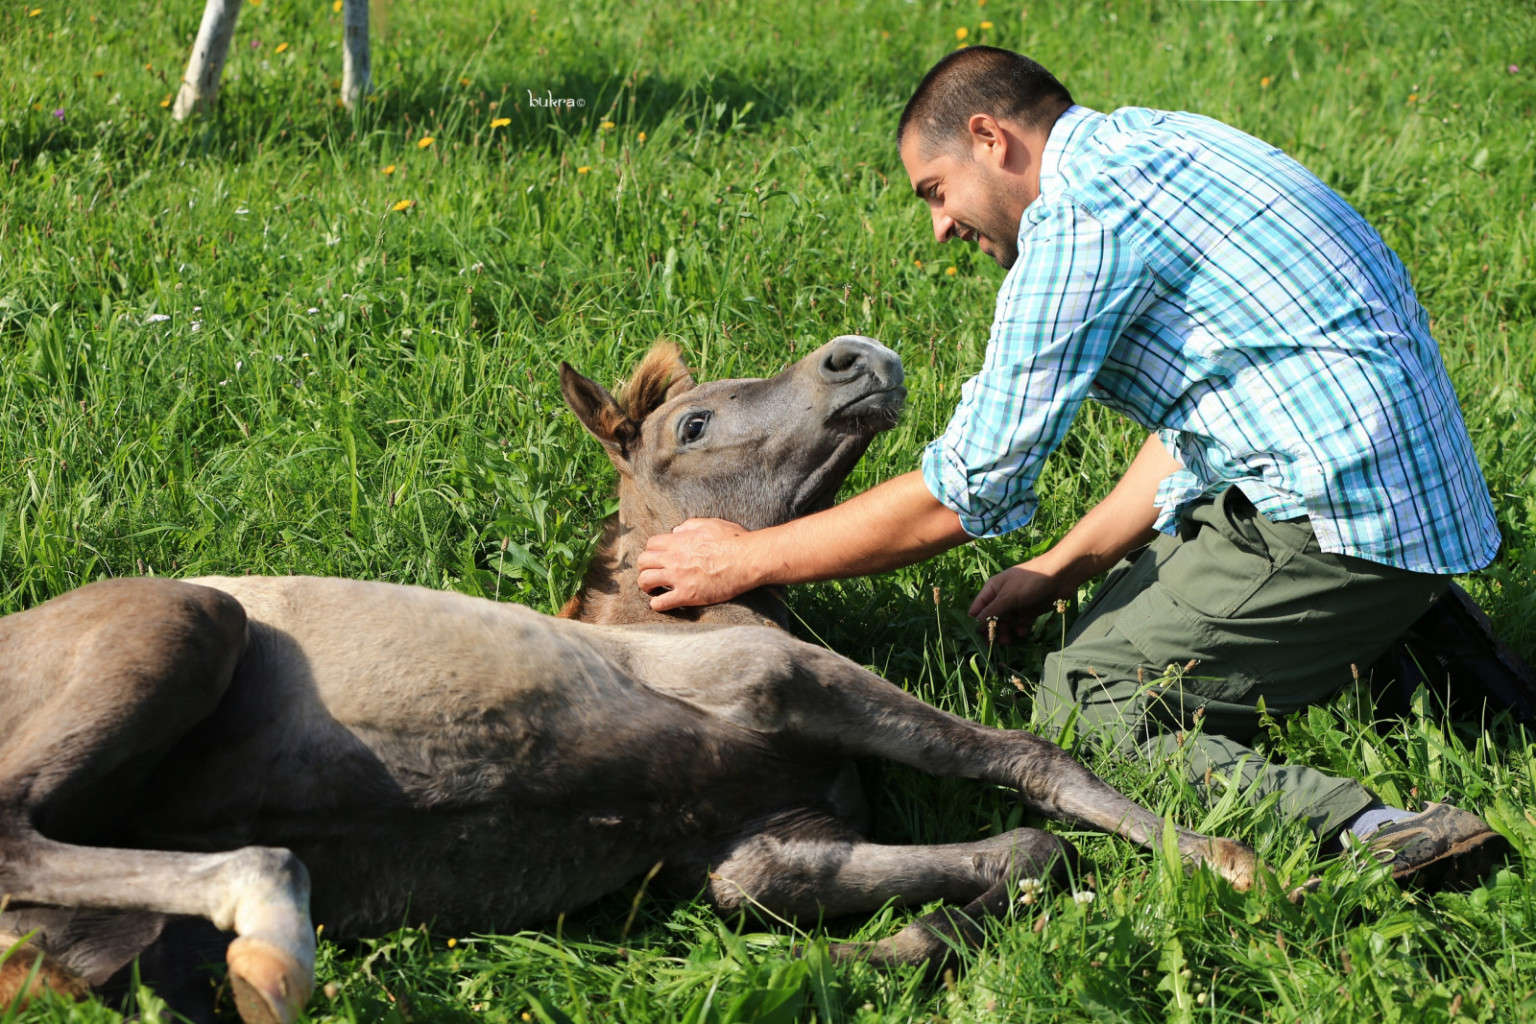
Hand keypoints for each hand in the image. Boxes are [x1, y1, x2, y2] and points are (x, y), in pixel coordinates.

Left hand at [636, 518, 754, 611]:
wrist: (748, 560)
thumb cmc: (734, 541)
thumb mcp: (711, 524)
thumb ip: (690, 525)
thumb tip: (676, 530)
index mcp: (679, 540)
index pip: (651, 544)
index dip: (652, 551)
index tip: (658, 557)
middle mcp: (674, 558)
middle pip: (643, 562)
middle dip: (644, 568)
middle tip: (652, 573)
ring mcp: (678, 577)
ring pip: (645, 581)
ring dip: (645, 586)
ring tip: (652, 590)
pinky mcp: (687, 595)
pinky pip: (661, 603)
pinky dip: (657, 605)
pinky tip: (661, 604)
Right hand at [968, 561, 1067, 644]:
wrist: (1060, 576)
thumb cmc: (1030, 582)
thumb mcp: (1007, 596)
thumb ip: (992, 612)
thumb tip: (976, 625)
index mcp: (992, 590)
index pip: (978, 609)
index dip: (976, 623)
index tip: (978, 638)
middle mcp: (1002, 598)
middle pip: (991, 619)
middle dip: (992, 631)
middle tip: (994, 644)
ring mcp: (1016, 605)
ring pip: (1006, 623)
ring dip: (1006, 633)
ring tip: (1008, 642)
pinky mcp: (1029, 611)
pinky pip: (1020, 624)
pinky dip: (1020, 629)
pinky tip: (1024, 633)